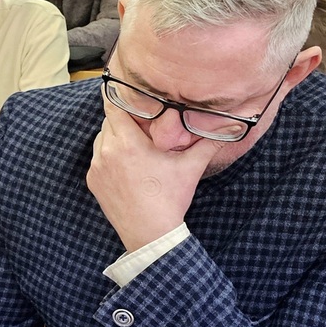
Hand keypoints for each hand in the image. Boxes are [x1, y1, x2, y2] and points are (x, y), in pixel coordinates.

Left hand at [86, 92, 218, 251]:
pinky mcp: (93, 181)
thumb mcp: (190, 167)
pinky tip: (127, 163)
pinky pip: (98, 158)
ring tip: (136, 144)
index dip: (121, 97)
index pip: (114, 106)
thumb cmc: (170, 199)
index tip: (129, 92)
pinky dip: (109, 155)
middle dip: (124, 119)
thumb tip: (232, 126)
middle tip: (141, 121)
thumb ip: (209, 142)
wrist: (150, 234)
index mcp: (127, 143)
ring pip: (102, 139)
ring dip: (115, 137)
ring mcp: (97, 168)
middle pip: (109, 122)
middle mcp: (107, 152)